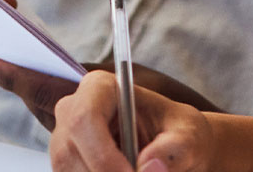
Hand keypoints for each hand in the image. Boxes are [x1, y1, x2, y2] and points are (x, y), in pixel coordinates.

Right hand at [49, 70, 215, 171]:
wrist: (174, 151)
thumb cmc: (178, 134)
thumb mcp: (188, 136)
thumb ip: (174, 148)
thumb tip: (148, 166)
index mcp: (100, 89)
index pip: (84, 119)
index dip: (103, 155)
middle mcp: (73, 112)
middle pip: (69, 153)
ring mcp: (63, 142)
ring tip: (137, 171)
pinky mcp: (65, 166)